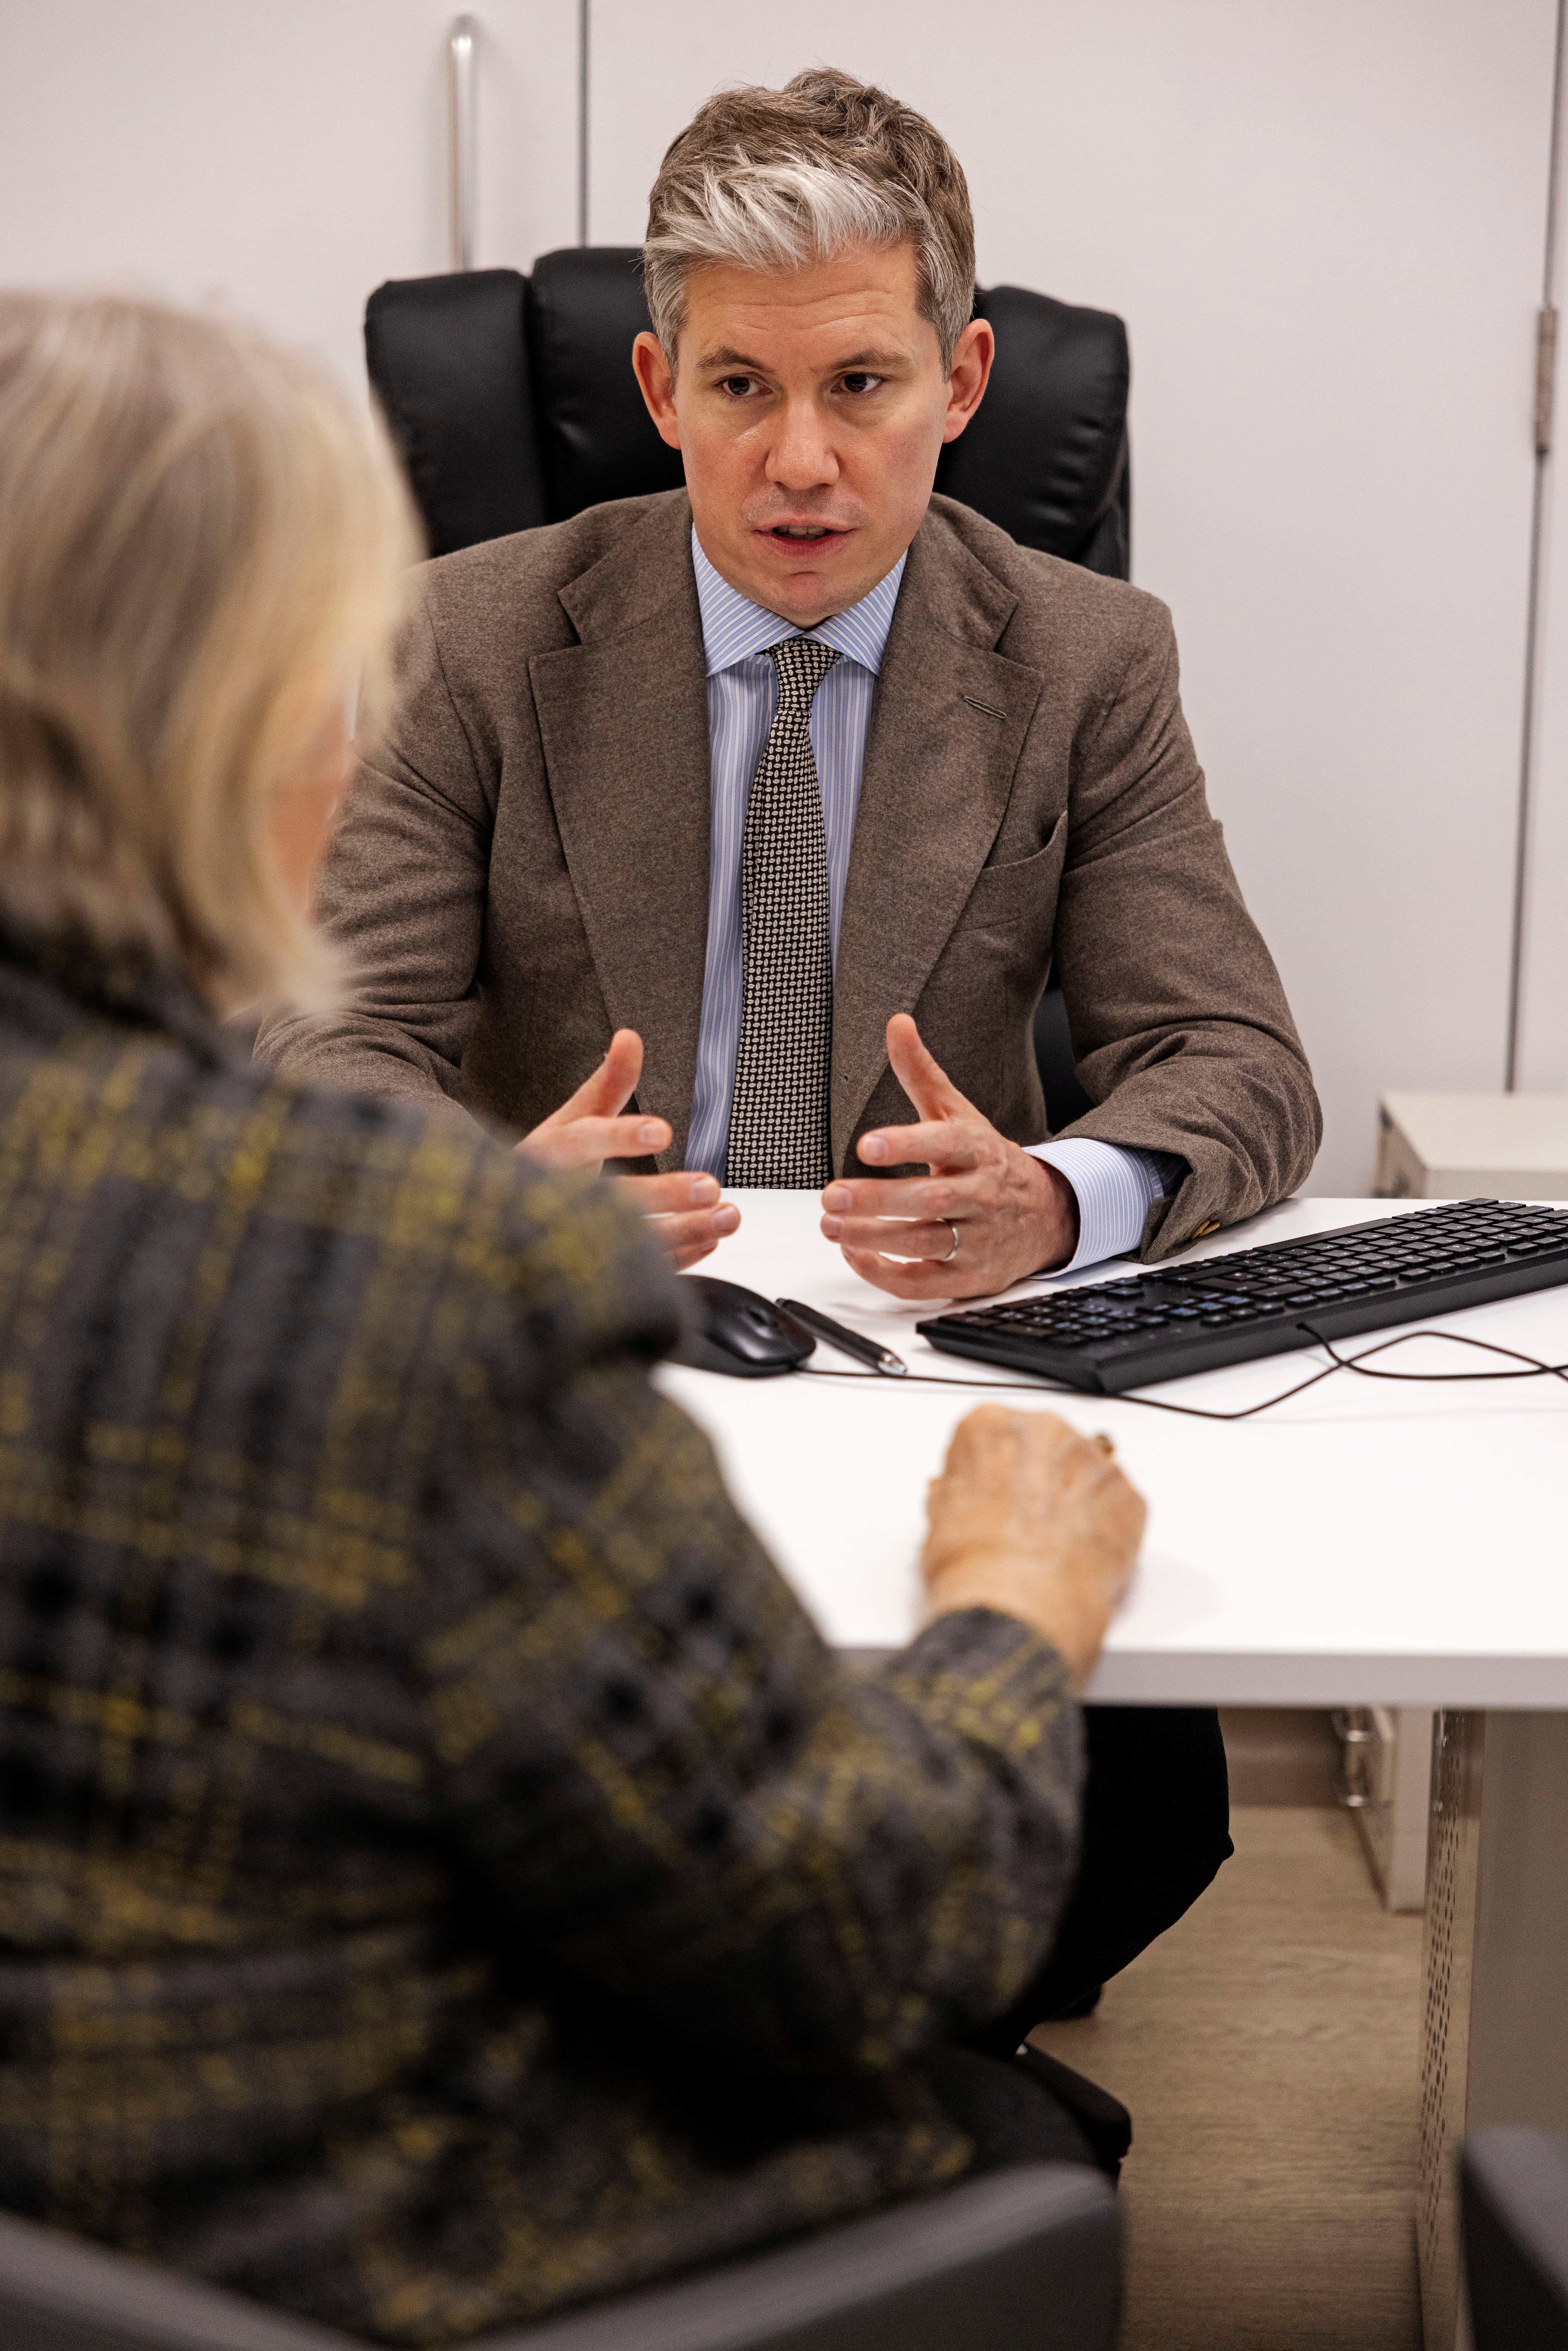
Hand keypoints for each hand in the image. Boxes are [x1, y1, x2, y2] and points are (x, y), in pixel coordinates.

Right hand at [517, 1028, 739, 1270]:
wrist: (502, 1227)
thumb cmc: (546, 1165)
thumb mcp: (572, 1119)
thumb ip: (607, 1083)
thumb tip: (631, 1036)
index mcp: (547, 1155)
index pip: (582, 1142)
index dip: (621, 1137)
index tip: (664, 1131)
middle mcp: (554, 1201)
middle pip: (609, 1198)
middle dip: (663, 1194)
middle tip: (711, 1186)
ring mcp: (569, 1243)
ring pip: (630, 1242)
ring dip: (685, 1230)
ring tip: (729, 1217)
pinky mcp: (588, 1274)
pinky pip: (635, 1271)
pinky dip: (678, 1259)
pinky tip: (710, 1242)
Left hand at [819, 1014, 1077, 1298]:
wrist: (1048, 1216)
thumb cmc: (988, 1162)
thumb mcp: (959, 1114)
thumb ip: (922, 1073)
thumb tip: (897, 1023)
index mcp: (977, 1150)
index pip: (944, 1144)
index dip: (906, 1145)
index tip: (866, 1145)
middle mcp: (980, 1195)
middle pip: (929, 1199)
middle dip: (876, 1200)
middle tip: (830, 1196)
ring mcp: (977, 1239)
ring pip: (923, 1242)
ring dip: (873, 1237)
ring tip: (830, 1225)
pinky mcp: (969, 1276)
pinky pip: (924, 1282)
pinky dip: (887, 1273)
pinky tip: (856, 1254)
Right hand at [922, 1406, 1145, 1681]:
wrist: (1021, 1609)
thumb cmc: (975, 1566)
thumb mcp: (940, 1520)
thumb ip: (957, 1492)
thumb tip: (962, 1496)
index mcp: (991, 1425)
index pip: (989, 1434)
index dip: (987, 1470)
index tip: (987, 1495)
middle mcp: (1046, 1431)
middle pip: (1042, 1445)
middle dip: (1035, 1478)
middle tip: (1021, 1523)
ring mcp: (1093, 1462)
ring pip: (1083, 1472)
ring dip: (1071, 1501)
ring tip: (1052, 1546)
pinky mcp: (1129, 1498)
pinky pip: (1116, 1504)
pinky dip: (1103, 1527)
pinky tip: (1079, 1556)